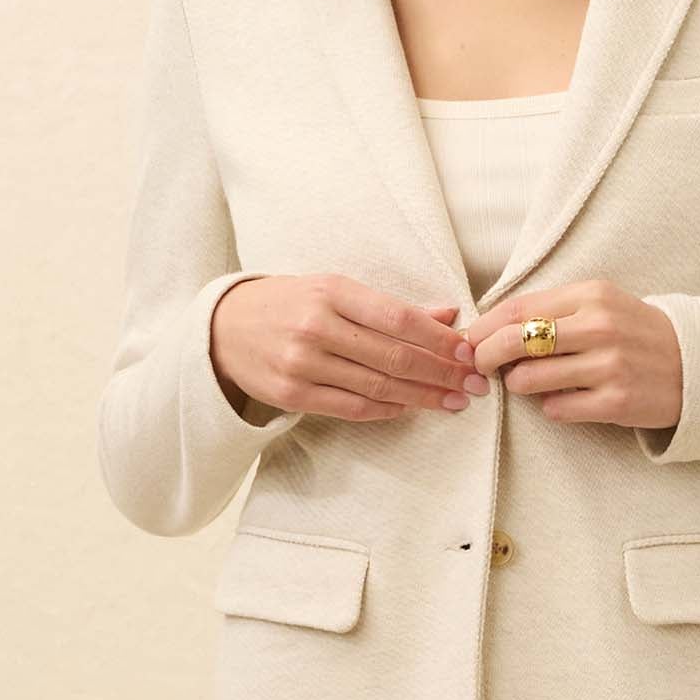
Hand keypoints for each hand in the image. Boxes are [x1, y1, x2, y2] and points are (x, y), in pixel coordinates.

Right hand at [212, 274, 478, 422]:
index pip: (399, 318)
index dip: (440, 340)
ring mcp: (303, 363)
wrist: (224, 328)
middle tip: (475, 385)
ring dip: (424, 397)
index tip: (469, 353)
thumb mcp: (334, 289)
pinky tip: (412, 408)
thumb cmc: (290, 304)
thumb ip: (389, 306)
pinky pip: (352, 408)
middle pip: (395, 357)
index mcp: (332, 291)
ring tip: (454, 402)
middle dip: (442, 373)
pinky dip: (388, 409)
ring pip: (378, 386)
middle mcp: (317, 326)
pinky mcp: (293, 394)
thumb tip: (449, 317)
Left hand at [464, 279, 683, 431]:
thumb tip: (490, 328)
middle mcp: (599, 327)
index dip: (483, 328)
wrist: (694, 366)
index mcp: (591, 295)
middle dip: (485, 357)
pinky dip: (550, 407)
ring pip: (529, 379)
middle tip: (481, 367)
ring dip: (519, 385)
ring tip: (531, 383)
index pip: (517, 309)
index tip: (469, 341)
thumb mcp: (599, 306)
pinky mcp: (616, 402)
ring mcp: (609, 366)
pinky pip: (556, 409)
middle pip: (515, 341)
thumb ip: (551, 311)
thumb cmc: (634, 335)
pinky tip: (563, 400)